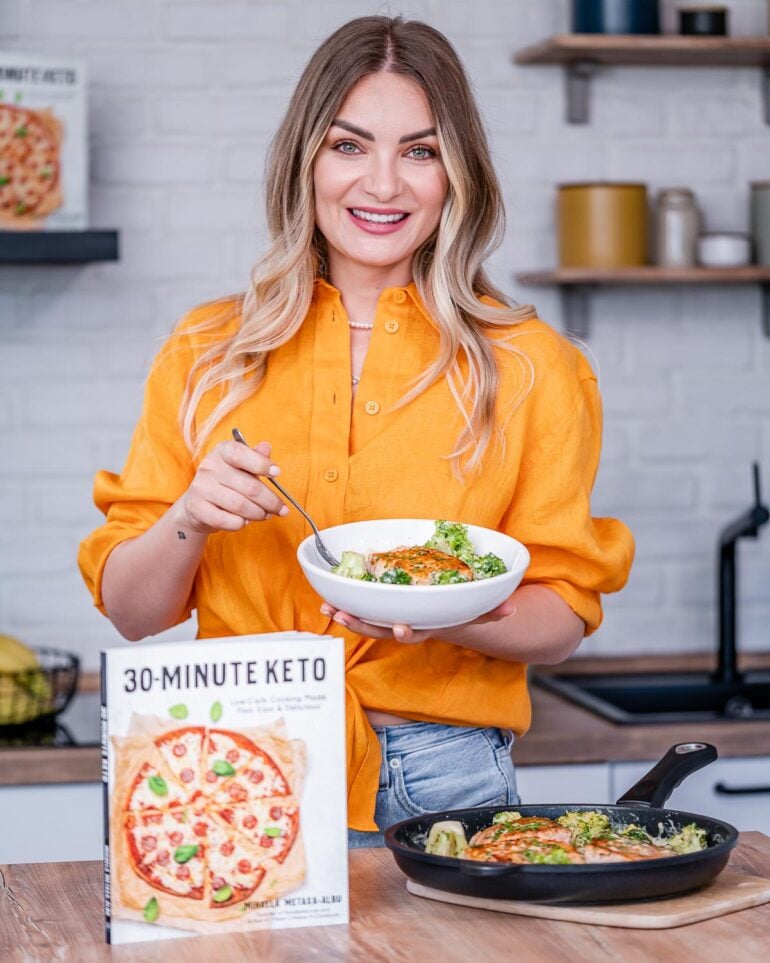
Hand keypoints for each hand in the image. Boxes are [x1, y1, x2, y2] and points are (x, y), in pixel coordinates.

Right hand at [180, 439, 288, 534]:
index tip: (277, 473)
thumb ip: (256, 457)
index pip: (240, 454)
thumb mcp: (241, 466)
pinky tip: (246, 521)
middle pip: (249, 486)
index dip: (261, 464)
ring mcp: (201, 488)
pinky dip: (242, 523)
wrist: (197, 504)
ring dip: (259, 513)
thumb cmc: (226, 482)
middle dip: (270, 501)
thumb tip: (266, 448)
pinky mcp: (198, 509)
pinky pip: (228, 520)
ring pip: (240, 505)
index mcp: (221, 451)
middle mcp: (209, 467)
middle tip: (281, 509)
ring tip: (266, 515)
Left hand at [319, 598, 516, 643]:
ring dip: (346, 616)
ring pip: (366, 622)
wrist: (453, 619)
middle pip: (380, 630)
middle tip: (343, 616)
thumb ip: (493, 610)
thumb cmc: (464, 611)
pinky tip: (326, 598)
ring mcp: (392, 619)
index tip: (399, 628)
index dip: (406, 632)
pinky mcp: (381, 609)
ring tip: (328, 608)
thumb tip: (511, 608)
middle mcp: (406, 627)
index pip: (416, 633)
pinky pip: (360, 610)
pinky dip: (343, 605)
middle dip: (361, 625)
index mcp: (427, 627)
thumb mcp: (480, 611)